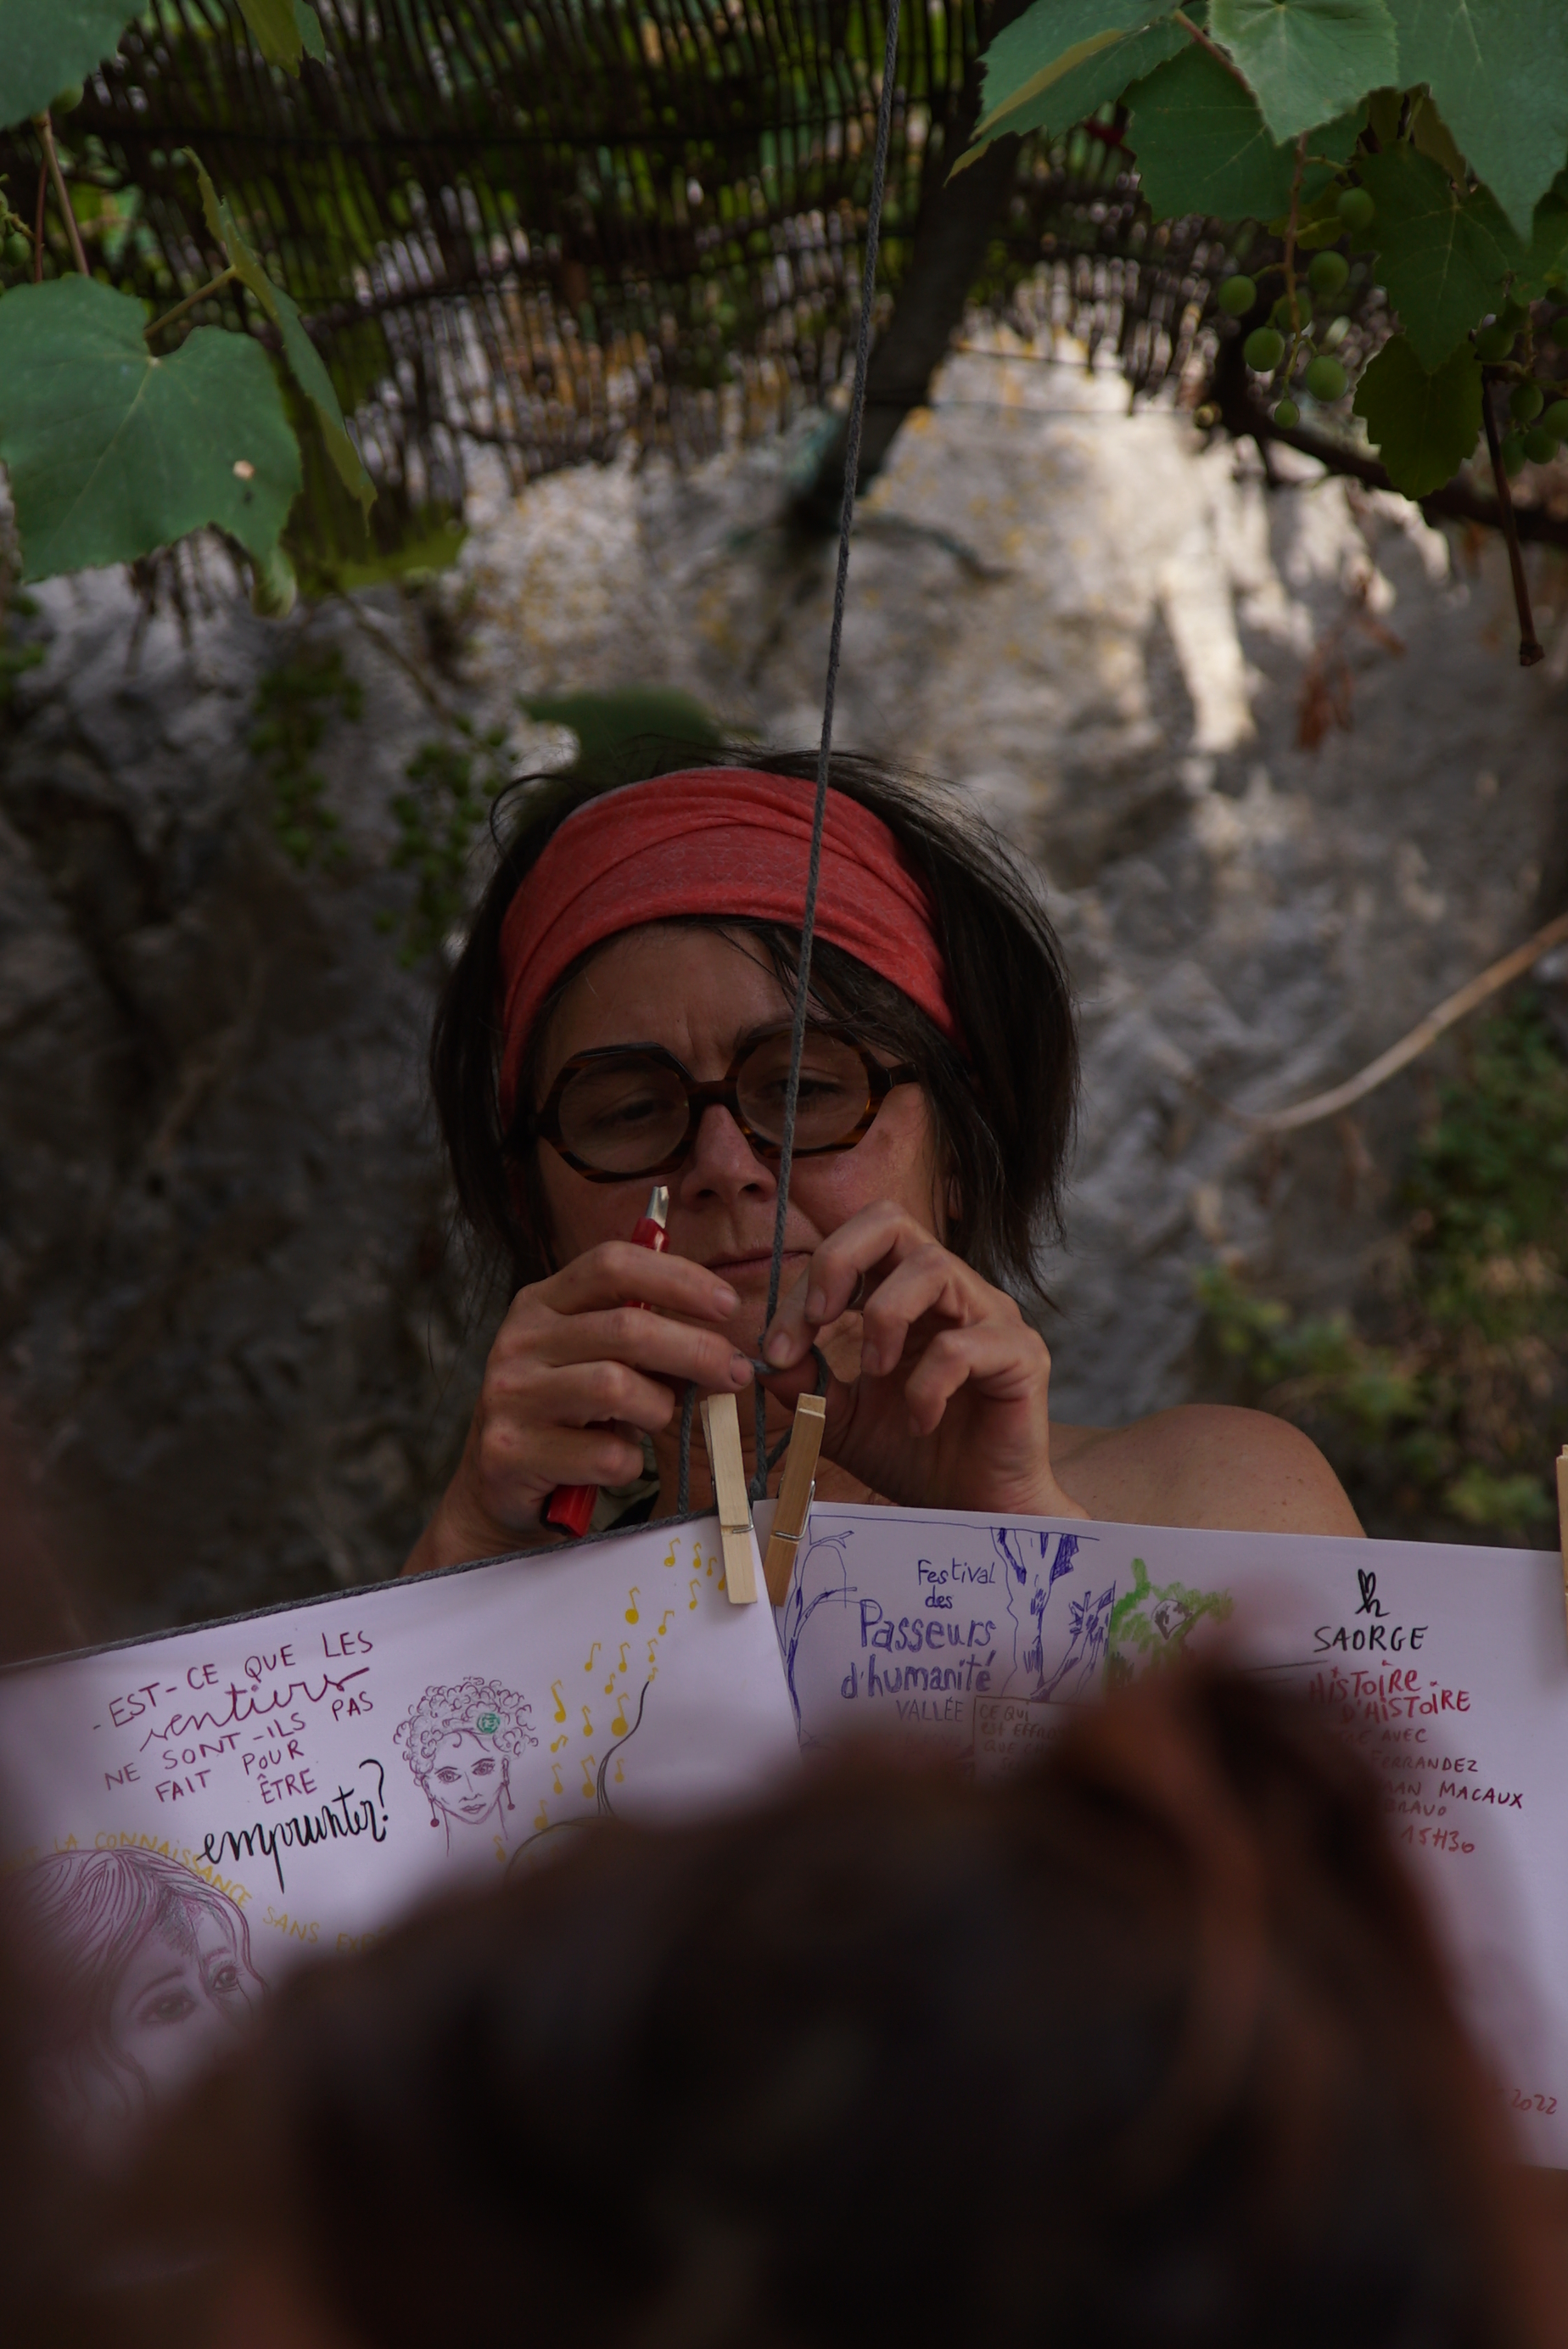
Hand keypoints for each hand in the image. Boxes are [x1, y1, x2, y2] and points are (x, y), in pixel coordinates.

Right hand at [405, 1245, 753, 1570]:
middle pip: (628, 1327)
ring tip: (658, 1420)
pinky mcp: (510, 1451)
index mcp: (542, 1303)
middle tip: (736, 1371)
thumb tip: (721, 1340)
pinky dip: (629, 1462)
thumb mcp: (593, 1359)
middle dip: (697, 1349)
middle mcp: (519, 1340)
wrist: (497, 1486)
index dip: (678, 1278)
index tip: (726, 1303)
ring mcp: (510, 1395)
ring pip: (617, 1388)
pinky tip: (618, 1463)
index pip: (612, 1264)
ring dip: (659, 1408)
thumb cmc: (565, 1414)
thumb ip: (641, 1337)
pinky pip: (604, 1455)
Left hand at [759, 1202, 1086, 1520]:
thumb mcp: (843, 1420)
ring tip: (875, 1372)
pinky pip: (963, 1346)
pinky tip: (919, 1422)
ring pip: (932, 1266)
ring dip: (884, 1319)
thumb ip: (806, 1386)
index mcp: (908, 1295)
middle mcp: (952, 1292)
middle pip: (892, 1221)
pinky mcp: (1021, 1356)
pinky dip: (925, 1386)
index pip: (853, 1247)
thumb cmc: (916, 1457)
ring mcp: (991, 1317)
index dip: (806, 1284)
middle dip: (839, 1262)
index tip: (778, 1348)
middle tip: (817, 1321)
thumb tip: (762, 1359)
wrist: (974, 1510)